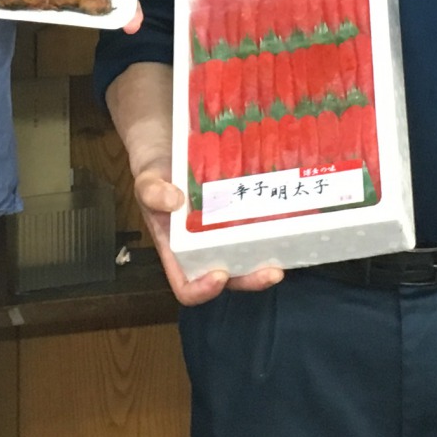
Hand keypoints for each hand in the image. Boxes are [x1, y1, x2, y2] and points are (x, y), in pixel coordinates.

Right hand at [129, 162, 283, 306]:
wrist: (170, 147)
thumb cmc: (154, 172)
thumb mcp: (146, 180)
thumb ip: (151, 191)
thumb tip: (173, 201)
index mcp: (177, 250)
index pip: (187, 286)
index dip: (203, 290)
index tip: (220, 275)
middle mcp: (205, 247)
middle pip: (229, 278)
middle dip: (251, 279)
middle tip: (273, 271)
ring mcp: (226, 231)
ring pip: (249, 255)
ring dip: (268, 257)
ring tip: (288, 247)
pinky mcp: (242, 213)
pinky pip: (258, 227)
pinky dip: (274, 227)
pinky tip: (291, 215)